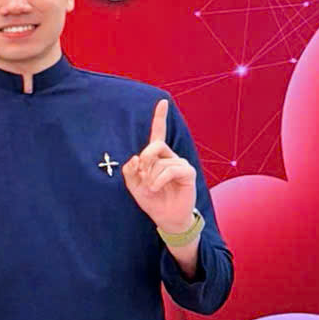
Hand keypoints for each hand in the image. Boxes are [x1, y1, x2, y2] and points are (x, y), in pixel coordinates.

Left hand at [123, 98, 196, 235]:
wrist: (165, 217)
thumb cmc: (151, 199)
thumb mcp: (133, 185)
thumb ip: (129, 171)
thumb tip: (134, 158)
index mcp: (157, 157)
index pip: (159, 133)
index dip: (160, 117)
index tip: (163, 101)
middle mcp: (170, 157)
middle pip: (155, 145)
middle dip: (144, 159)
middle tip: (141, 174)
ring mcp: (180, 164)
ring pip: (160, 161)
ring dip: (150, 177)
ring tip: (151, 188)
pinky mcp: (188, 173)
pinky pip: (170, 169)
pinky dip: (159, 179)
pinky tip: (156, 188)